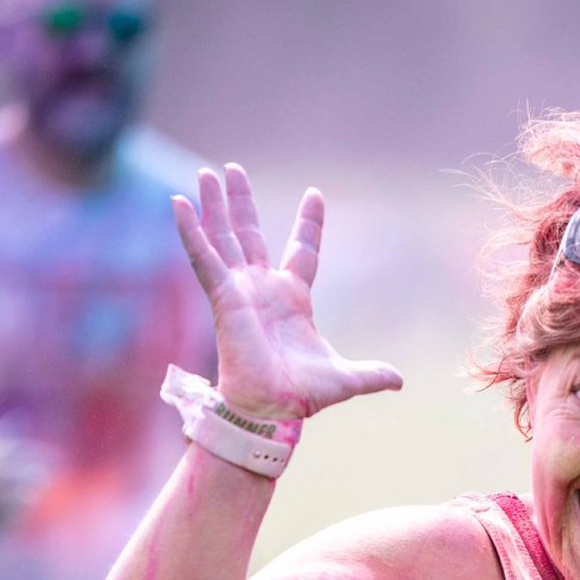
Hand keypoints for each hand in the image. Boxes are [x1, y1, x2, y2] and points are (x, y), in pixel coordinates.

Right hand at [173, 165, 402, 418]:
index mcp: (294, 299)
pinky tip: (179, 202)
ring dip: (215, 206)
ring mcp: (240, 290)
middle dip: (241, 202)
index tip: (315, 194)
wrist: (273, 409)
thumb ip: (373, 374)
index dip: (309, 224)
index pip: (303, 251)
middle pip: (250, 234)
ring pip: (224, 238)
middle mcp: (263, 288)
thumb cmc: (303, 395)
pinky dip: (191, 232)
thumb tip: (400, 381)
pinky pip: (203, 258)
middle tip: (232, 170)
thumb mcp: (348, 378)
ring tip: (208, 172)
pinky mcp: (222, 297)